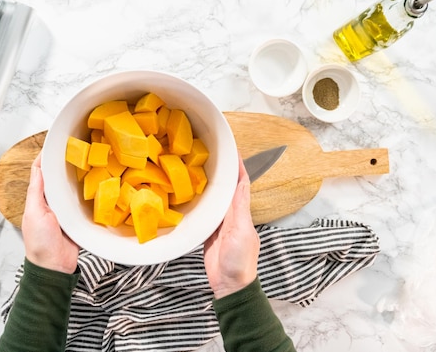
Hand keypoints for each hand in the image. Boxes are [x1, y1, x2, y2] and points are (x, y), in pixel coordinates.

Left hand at [21, 153, 79, 273]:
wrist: (55, 267)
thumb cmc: (40, 243)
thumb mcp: (35, 214)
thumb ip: (36, 192)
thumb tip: (38, 168)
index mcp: (38, 199)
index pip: (40, 172)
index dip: (46, 157)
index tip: (54, 143)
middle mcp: (52, 202)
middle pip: (59, 178)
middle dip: (66, 164)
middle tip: (78, 148)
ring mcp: (66, 210)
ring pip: (73, 187)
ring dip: (80, 176)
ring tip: (90, 161)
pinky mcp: (78, 218)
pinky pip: (84, 201)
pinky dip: (90, 192)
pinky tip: (98, 183)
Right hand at [204, 154, 259, 298]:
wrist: (230, 285)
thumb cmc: (239, 261)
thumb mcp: (241, 232)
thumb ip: (239, 208)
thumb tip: (241, 183)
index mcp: (242, 213)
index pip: (241, 184)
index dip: (238, 167)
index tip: (233, 150)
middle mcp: (232, 215)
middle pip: (228, 188)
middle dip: (223, 171)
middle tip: (212, 154)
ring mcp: (220, 224)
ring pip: (216, 199)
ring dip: (211, 184)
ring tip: (200, 168)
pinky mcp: (209, 233)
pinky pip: (205, 213)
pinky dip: (201, 202)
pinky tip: (192, 194)